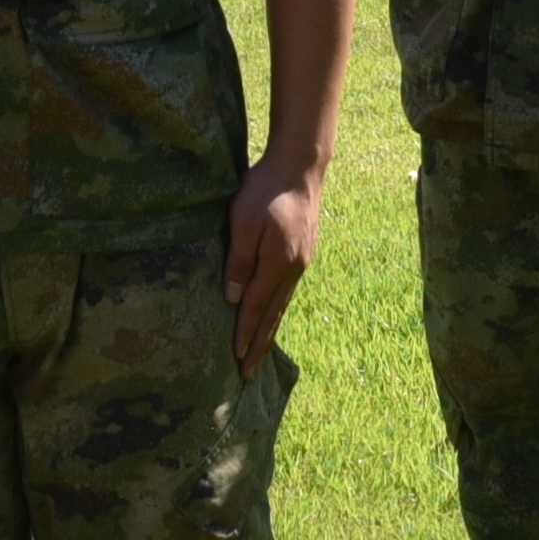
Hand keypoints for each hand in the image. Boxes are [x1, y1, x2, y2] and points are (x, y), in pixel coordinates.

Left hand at [225, 154, 325, 364]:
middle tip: (248, 373)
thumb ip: (240, 260)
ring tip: (258, 352)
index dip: (245, 334)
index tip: (236, 360)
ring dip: (269, 331)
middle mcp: (293, 269)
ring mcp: (302, 262)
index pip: (257, 308)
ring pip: (283, 305)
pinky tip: (272, 316)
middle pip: (273, 315)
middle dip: (259, 345)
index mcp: (278, 263)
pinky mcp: (303, 254)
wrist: (301, 166)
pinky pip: (287, 292)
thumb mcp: (244, 221)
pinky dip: (278, 311)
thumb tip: (234, 298)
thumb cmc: (266, 189)